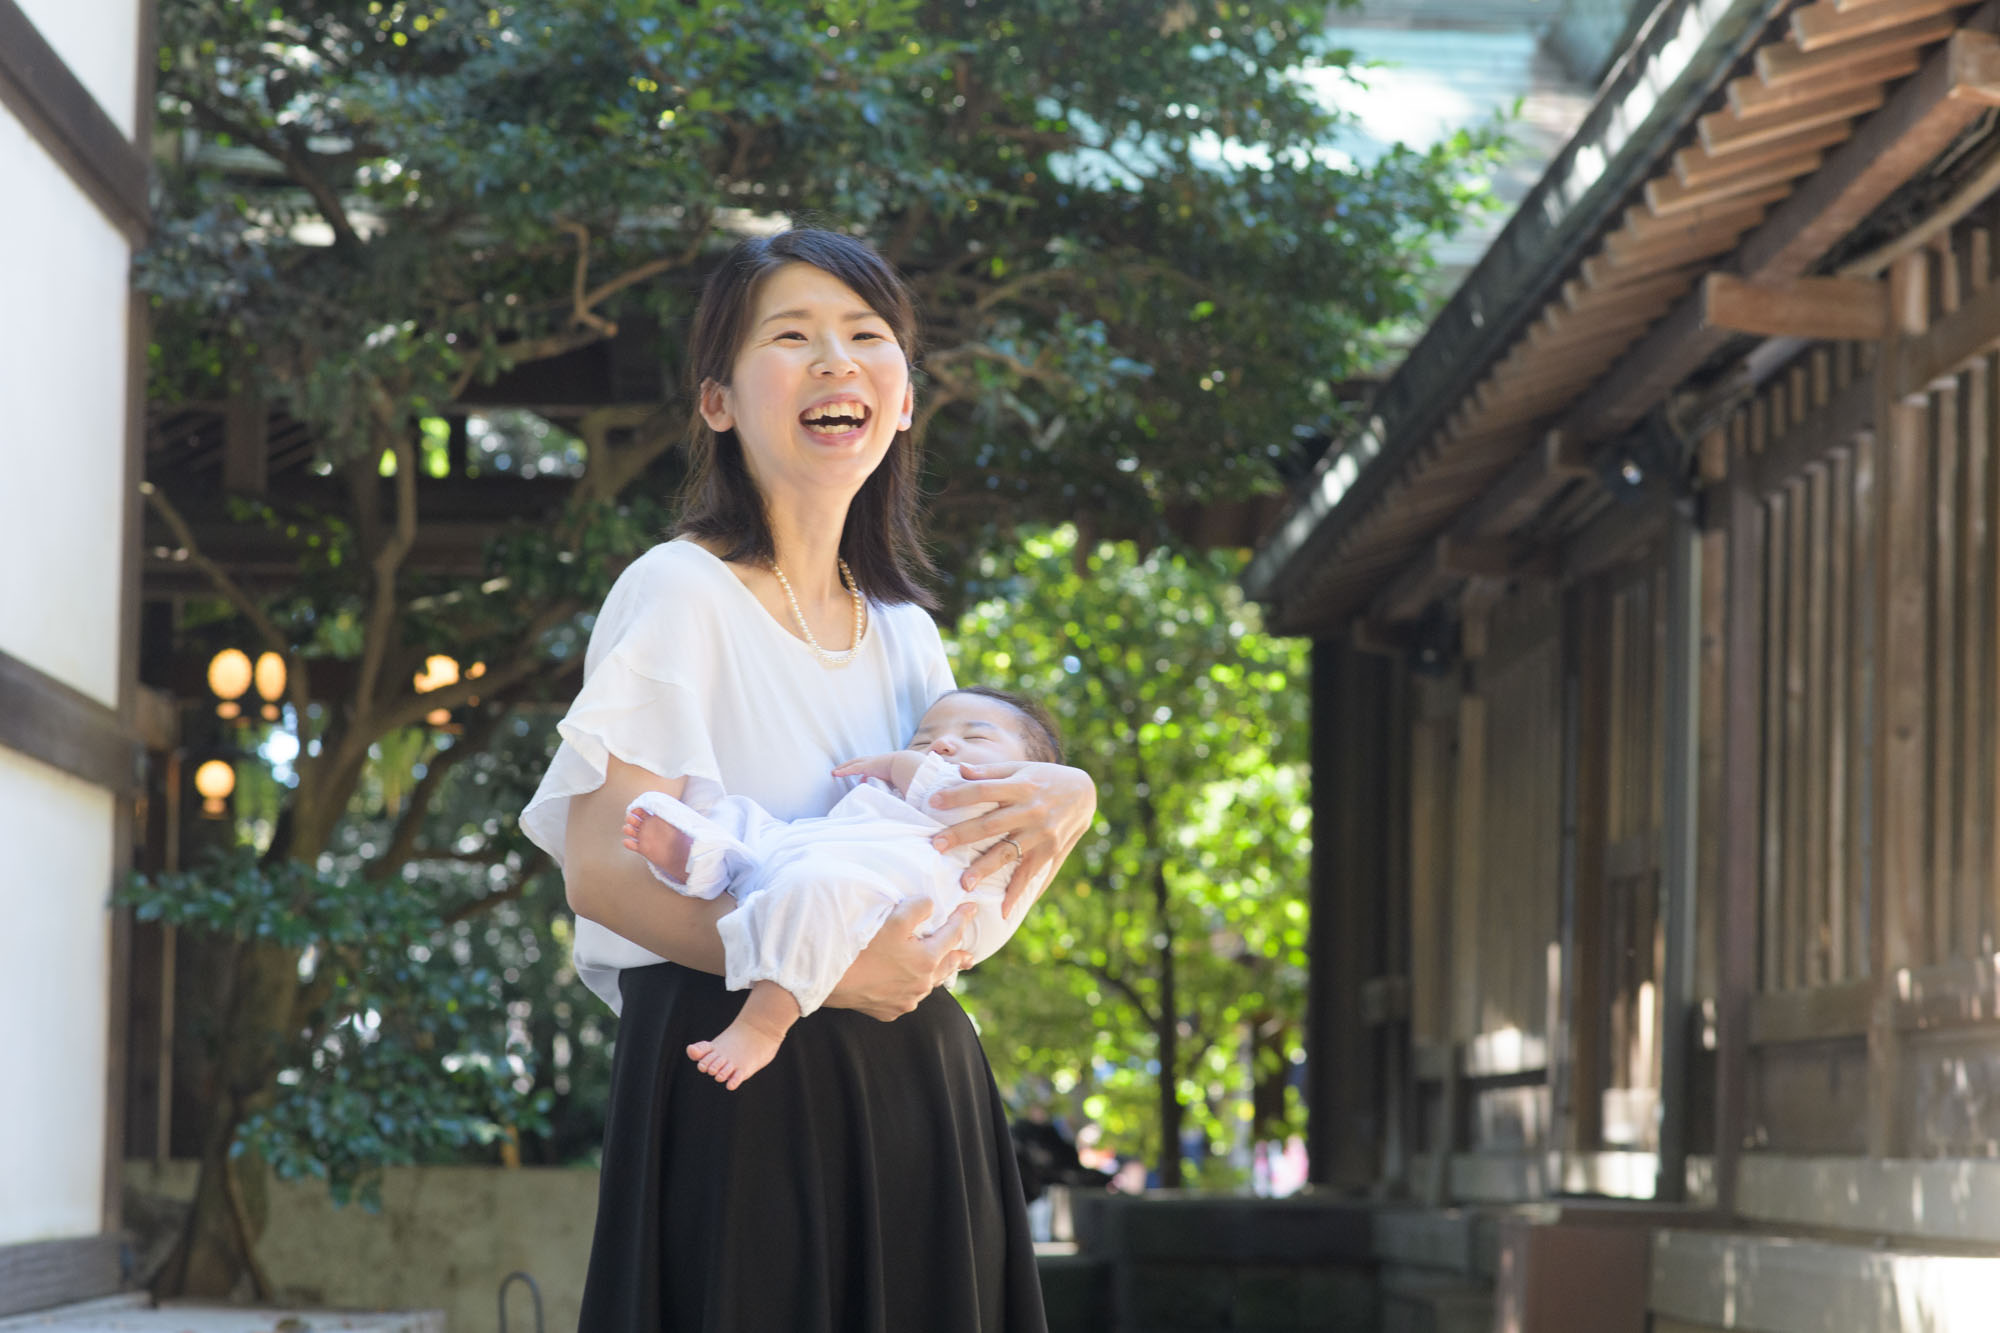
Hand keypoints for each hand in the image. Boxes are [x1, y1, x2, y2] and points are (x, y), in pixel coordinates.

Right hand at [621, 804, 691, 882]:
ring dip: (627, 829)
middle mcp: (648, 827)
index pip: (642, 810)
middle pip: (634, 820)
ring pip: (630, 831)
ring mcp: (644, 838)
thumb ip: (666, 811)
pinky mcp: (643, 849)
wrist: (682, 853)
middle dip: (630, 818)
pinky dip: (628, 843)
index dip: (636, 809)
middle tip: (631, 819)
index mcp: (655, 818)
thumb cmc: (680, 835)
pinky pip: (631, 845)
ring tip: (629, 829)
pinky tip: (628, 841)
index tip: (635, 810)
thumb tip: (660, 802)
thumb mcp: (674, 819)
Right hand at [821, 898, 975, 1020]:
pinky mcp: (889, 1011)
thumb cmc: (861, 947)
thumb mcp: (892, 919)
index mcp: (927, 960)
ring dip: (937, 974)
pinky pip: (909, 998)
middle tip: (969, 956)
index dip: (963, 918)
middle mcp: (921, 984)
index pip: (953, 934)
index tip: (972, 908)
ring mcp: (906, 1001)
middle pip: (947, 966)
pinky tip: (912, 986)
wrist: (828, 980)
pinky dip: (915, 988)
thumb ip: (918, 908)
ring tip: (945, 970)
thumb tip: (931, 906)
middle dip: (959, 956)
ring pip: (929, 984)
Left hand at [831, 750, 922, 793]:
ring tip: (835, 772)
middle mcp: (877, 764)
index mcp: (885, 768)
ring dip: (844, 768)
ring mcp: (871, 763)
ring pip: (854, 764)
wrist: (908, 766)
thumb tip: (906, 809)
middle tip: (843, 772)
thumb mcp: (903, 786)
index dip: (866, 775)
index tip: (862, 781)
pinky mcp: (867, 766)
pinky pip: (852, 769)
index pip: (873, 771)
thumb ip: (901, 794)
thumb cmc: (909, 776)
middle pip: (861, 764)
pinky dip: (844, 771)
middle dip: (851, 767)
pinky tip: (835, 773)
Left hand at [926, 761, 1095, 917]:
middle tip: (937, 846)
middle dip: (963, 835)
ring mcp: (1042, 832)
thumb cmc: (1045, 778)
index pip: (984, 790)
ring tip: (964, 883)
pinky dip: (1017, 892)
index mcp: (1021, 786)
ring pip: (1008, 852)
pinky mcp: (1050, 850)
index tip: (933, 802)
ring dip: (986, 868)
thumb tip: (959, 770)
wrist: (1085, 793)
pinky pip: (1030, 873)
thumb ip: (990, 772)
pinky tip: (1003, 910)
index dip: (959, 795)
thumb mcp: (1021, 768)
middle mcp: (1031, 810)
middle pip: (991, 824)